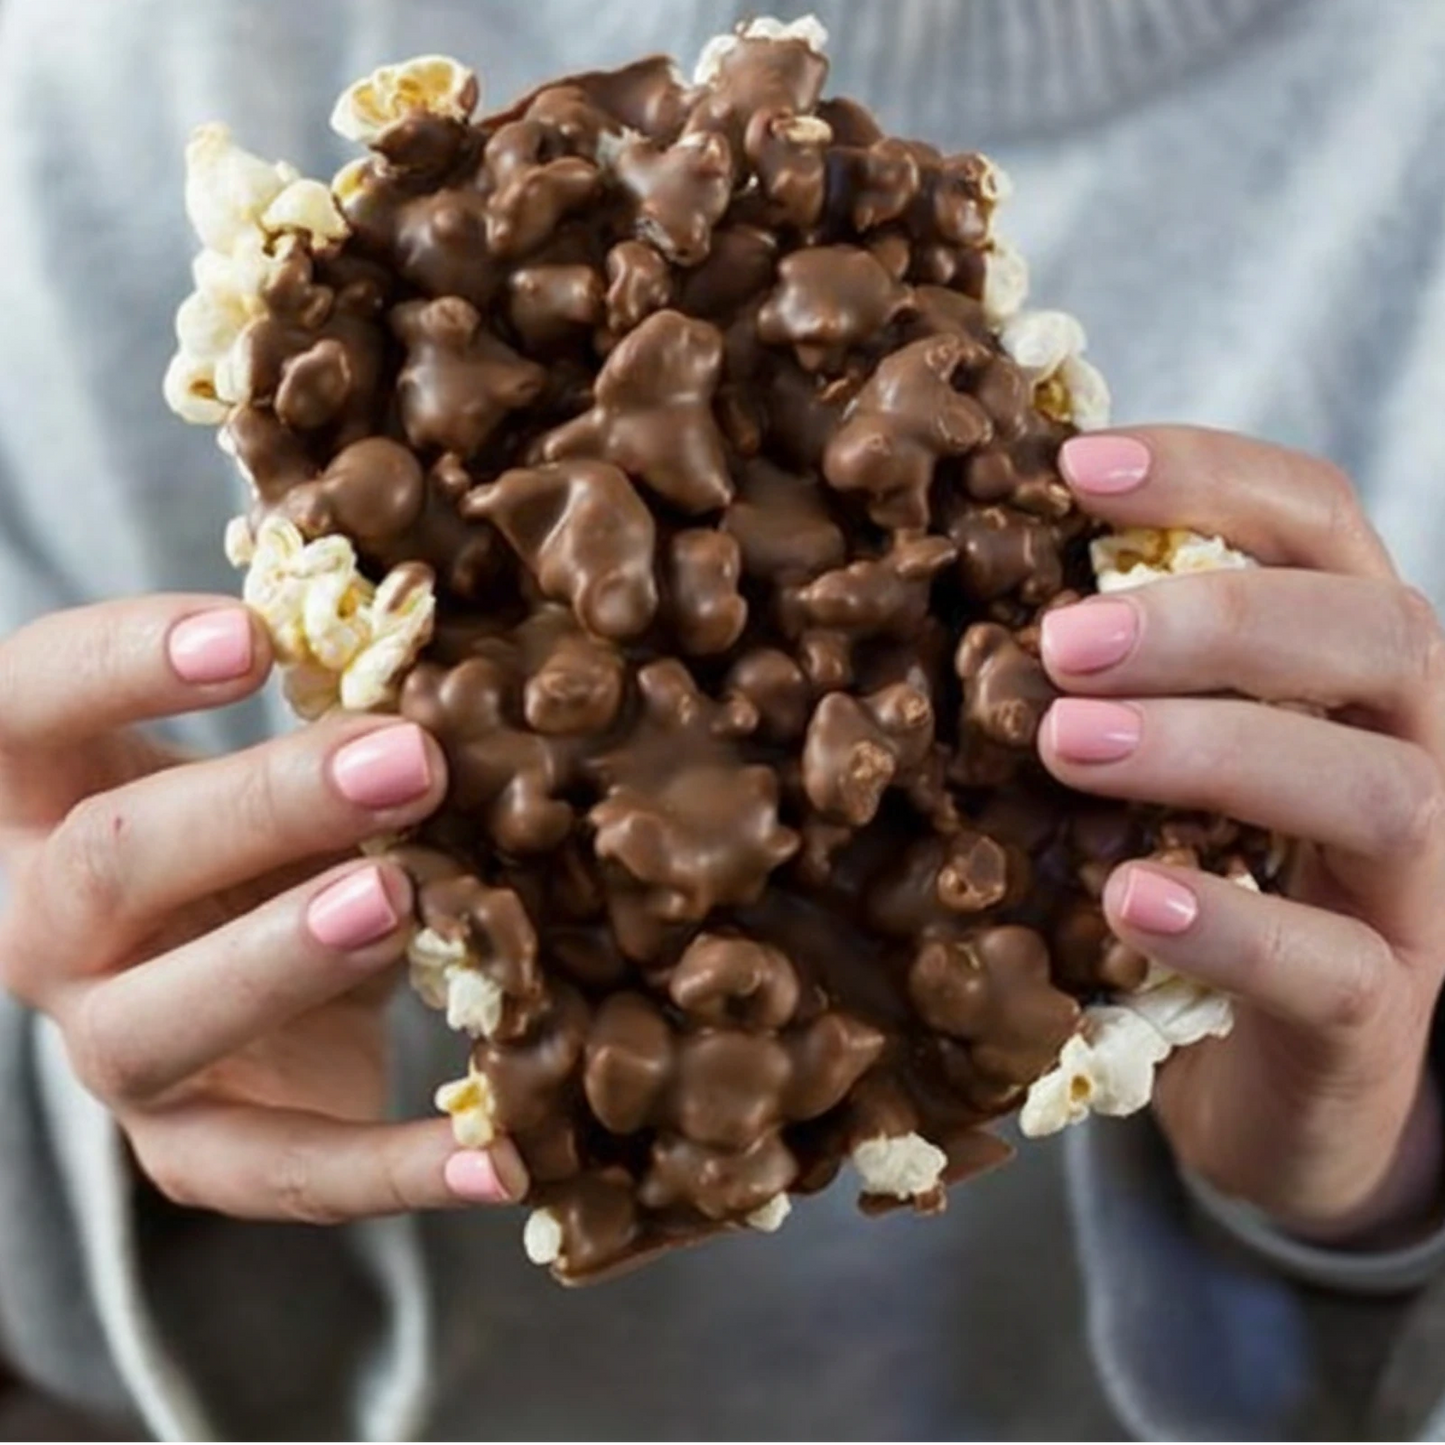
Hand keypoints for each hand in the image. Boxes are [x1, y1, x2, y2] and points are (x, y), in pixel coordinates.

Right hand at [0, 596, 525, 1221]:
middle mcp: (47, 921)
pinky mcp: (189, 1143)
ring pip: (153, 1024)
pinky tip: (494, 1156)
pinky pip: (272, 1170)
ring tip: (400, 901)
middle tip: (406, 760)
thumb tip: (469, 688)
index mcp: (45, 790)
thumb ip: (342, 729)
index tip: (253, 637)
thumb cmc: (265, 829)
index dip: (122, 664)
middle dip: (258, 807)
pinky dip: (387, 1166)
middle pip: (108, 864)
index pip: (30, 702)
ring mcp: (108, 1043)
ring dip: (282, 961)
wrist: (243, 978)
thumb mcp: (289, 767)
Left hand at [1038, 428, 1444, 1245]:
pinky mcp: (1377, 1013)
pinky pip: (1334, 964)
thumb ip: (1108, 667)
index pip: (1319, 522)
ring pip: (1373, 787)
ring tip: (1068, 743)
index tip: (1076, 469)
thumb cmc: (1195, 873)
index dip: (1210, 476)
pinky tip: (1127, 897)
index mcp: (1343, 665)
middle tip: (1060, 640)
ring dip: (1212, 747)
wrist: (1271, 1070)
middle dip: (1213, 619)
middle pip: (1371, 635)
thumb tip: (973, 563)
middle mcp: (1406, 750)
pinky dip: (1230, 923)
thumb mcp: (1155, 749)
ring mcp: (1409, 888)